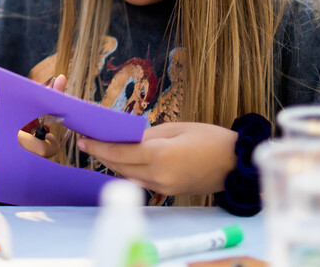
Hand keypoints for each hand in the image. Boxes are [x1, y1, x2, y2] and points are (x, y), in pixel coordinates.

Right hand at [0, 74, 67, 178]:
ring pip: (18, 165)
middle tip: (43, 140)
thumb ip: (34, 93)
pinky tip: (4, 150)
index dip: (47, 140)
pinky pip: (5, 170)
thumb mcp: (2, 96)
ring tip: (22, 143)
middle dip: (39, 148)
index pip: (34, 141)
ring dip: (25, 156)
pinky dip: (10, 161)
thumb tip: (63, 81)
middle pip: (28, 155)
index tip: (52, 136)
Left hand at [77, 121, 236, 195]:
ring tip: (100, 150)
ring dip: (113, 164)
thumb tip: (126, 138)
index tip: (82, 139)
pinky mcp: (169, 191)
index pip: (119, 152)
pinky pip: (141, 181)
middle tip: (85, 142)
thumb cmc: (211, 139)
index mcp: (160, 155)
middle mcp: (158, 175)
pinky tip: (122, 161)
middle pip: (119, 166)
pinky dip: (129, 171)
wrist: (237, 164)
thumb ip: (148, 135)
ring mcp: (163, 186)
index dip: (98, 146)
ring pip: (128, 175)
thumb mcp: (177, 128)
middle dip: (101, 154)